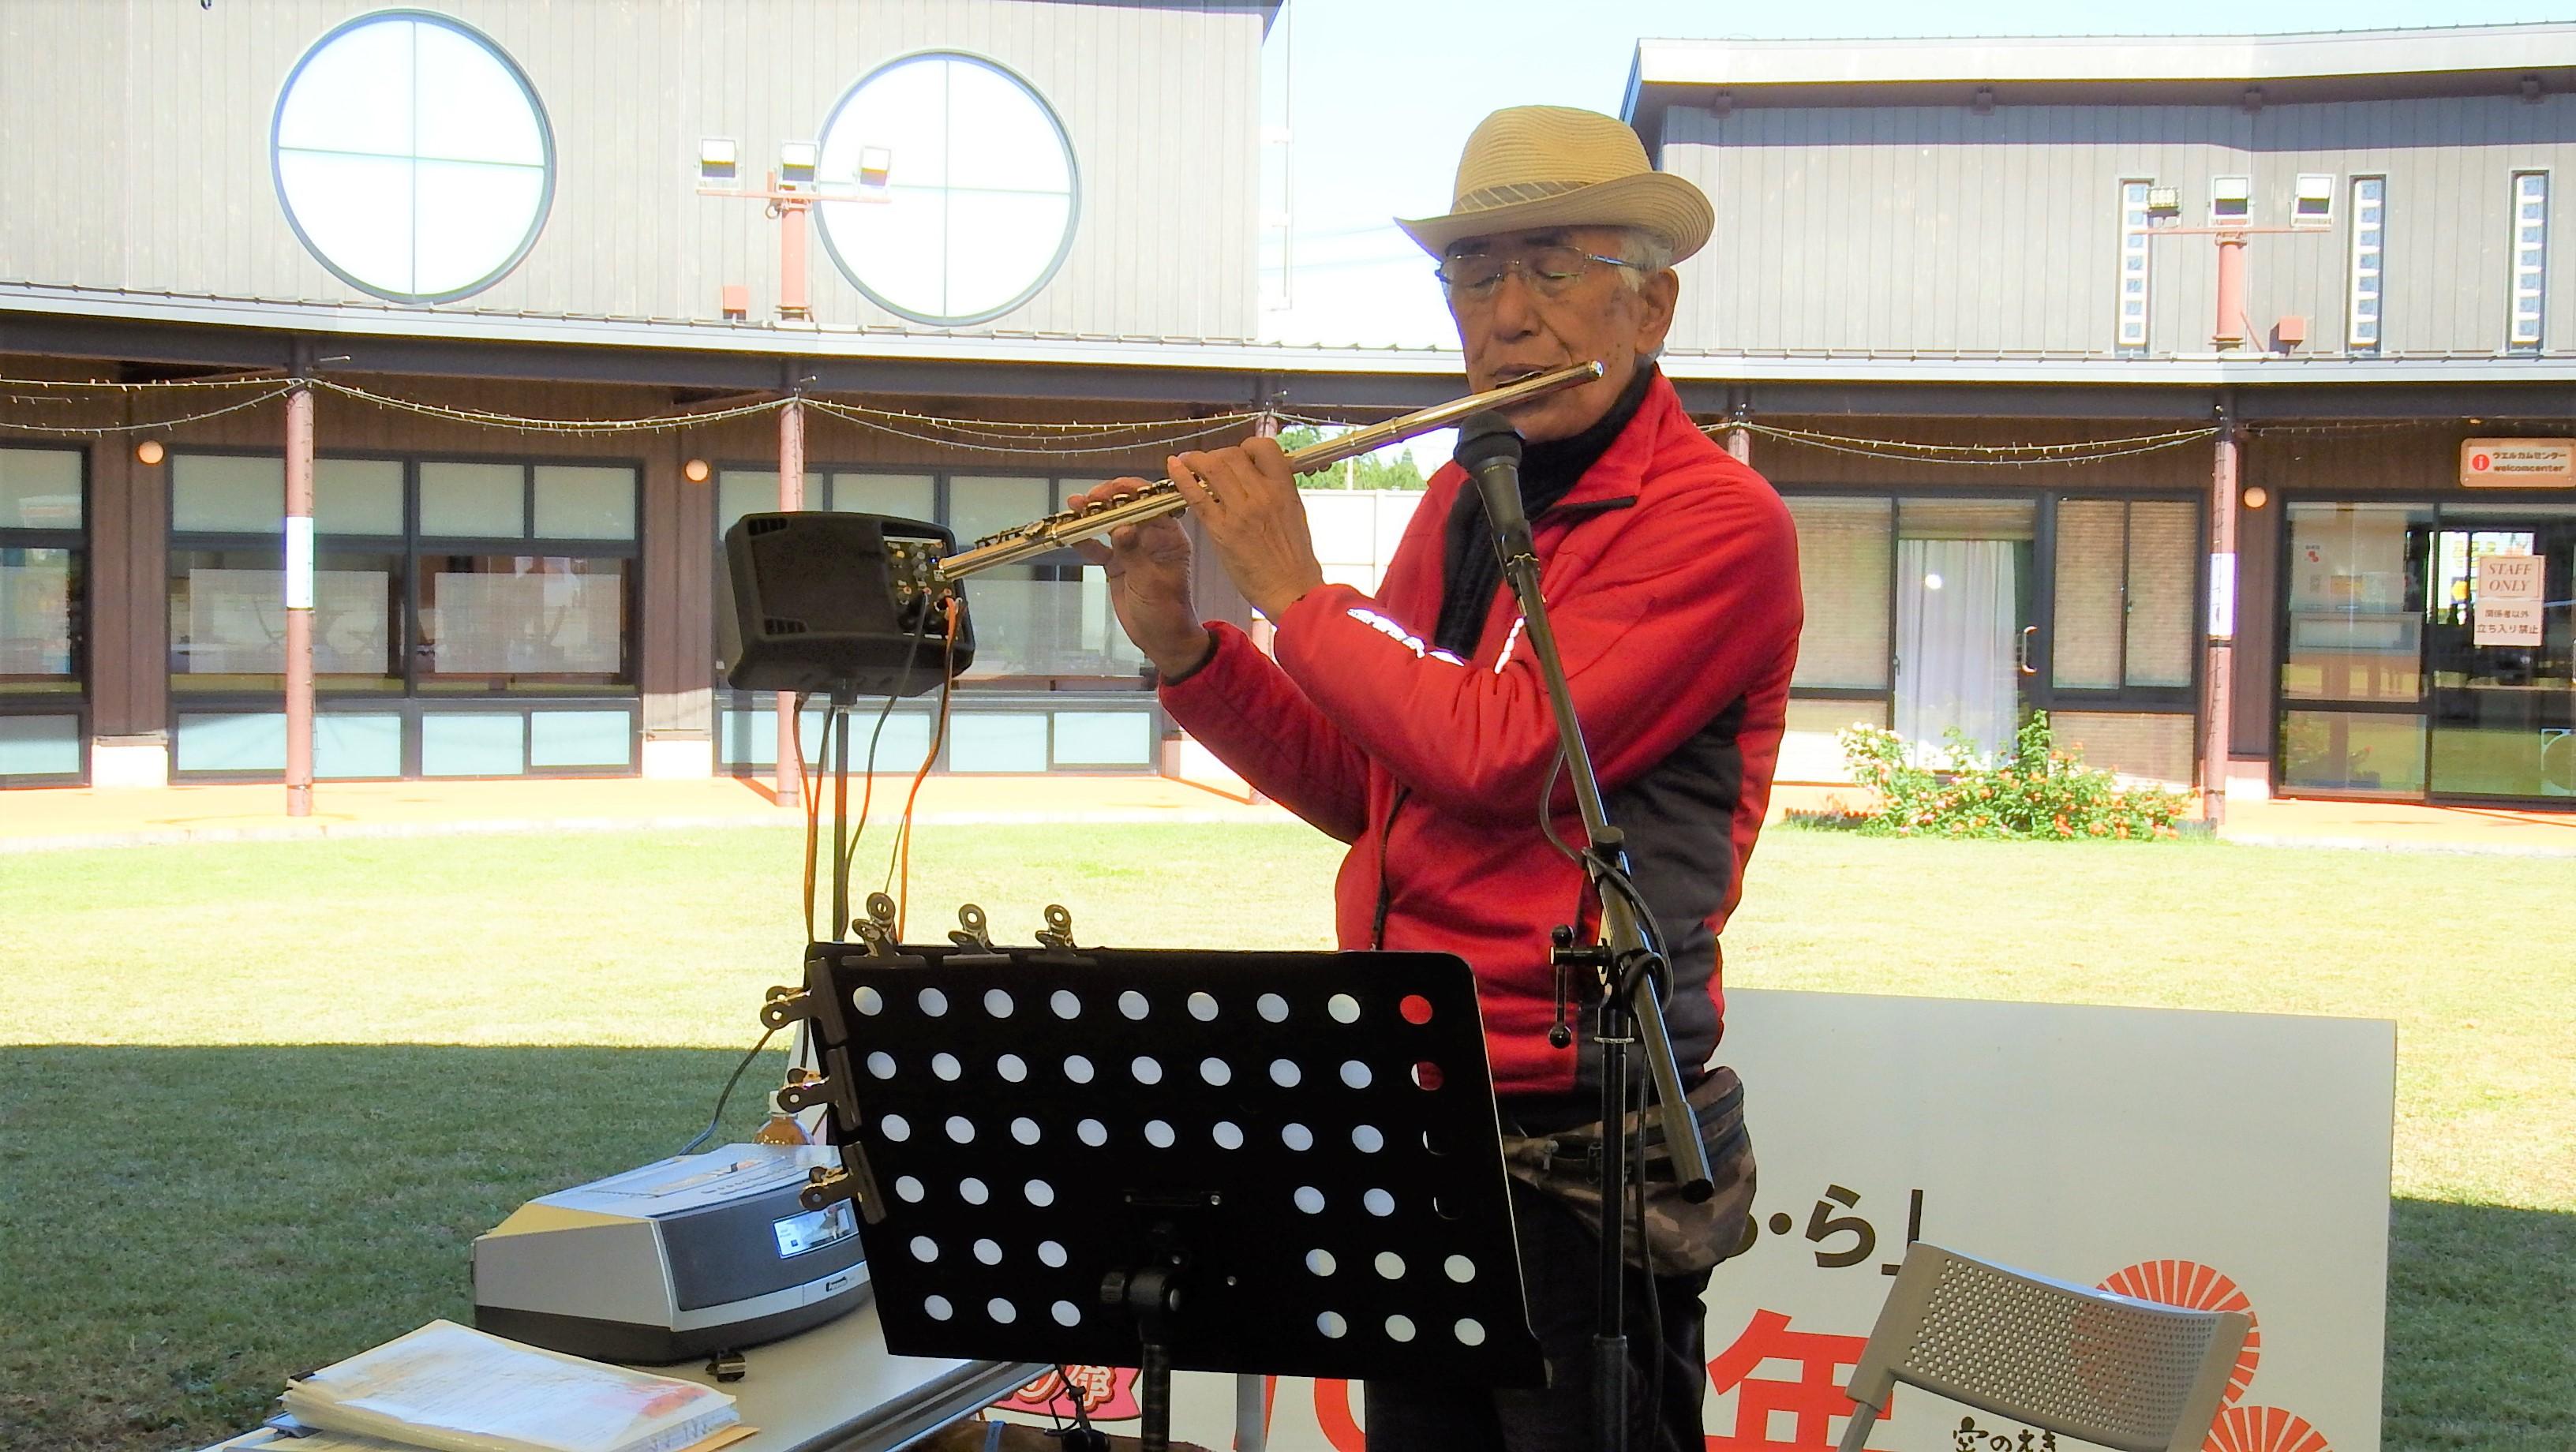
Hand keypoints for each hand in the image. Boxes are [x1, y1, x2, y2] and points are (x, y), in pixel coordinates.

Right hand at [1068, 481, 1212, 677]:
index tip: (1110, 490)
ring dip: (1092, 515)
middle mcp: (1151, 537)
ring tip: (1073, 506)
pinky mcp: (1116, 563)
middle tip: (1087, 499)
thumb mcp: (1151, 582)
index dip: (1130, 493)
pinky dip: (1085, 540)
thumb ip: (1134, 553)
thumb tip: (1122, 526)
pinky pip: (1098, 548)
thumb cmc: (1166, 611)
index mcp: (1169, 536)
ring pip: (1110, 525)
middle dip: (1107, 500)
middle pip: (1127, 509)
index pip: (1150, 504)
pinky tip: (1070, 533)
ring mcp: (1131, 549)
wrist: (1161, 639)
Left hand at [1167, 437, 1324, 620]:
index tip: (1239, 456)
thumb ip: (1278, 490)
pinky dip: (1181, 478)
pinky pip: (1197, 496)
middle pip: (1232, 455)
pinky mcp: (1221, 530)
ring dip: (1195, 461)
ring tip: (1187, 463)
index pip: (1263, 447)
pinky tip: (1174, 468)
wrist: (1292, 589)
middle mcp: (1262, 495)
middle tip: (1209, 465)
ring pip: (1212, 468)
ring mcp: (1240, 511)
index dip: (1246, 447)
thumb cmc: (1295, 558)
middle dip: (1216, 455)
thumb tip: (1262, 474)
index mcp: (1284, 489)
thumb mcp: (1295, 513)